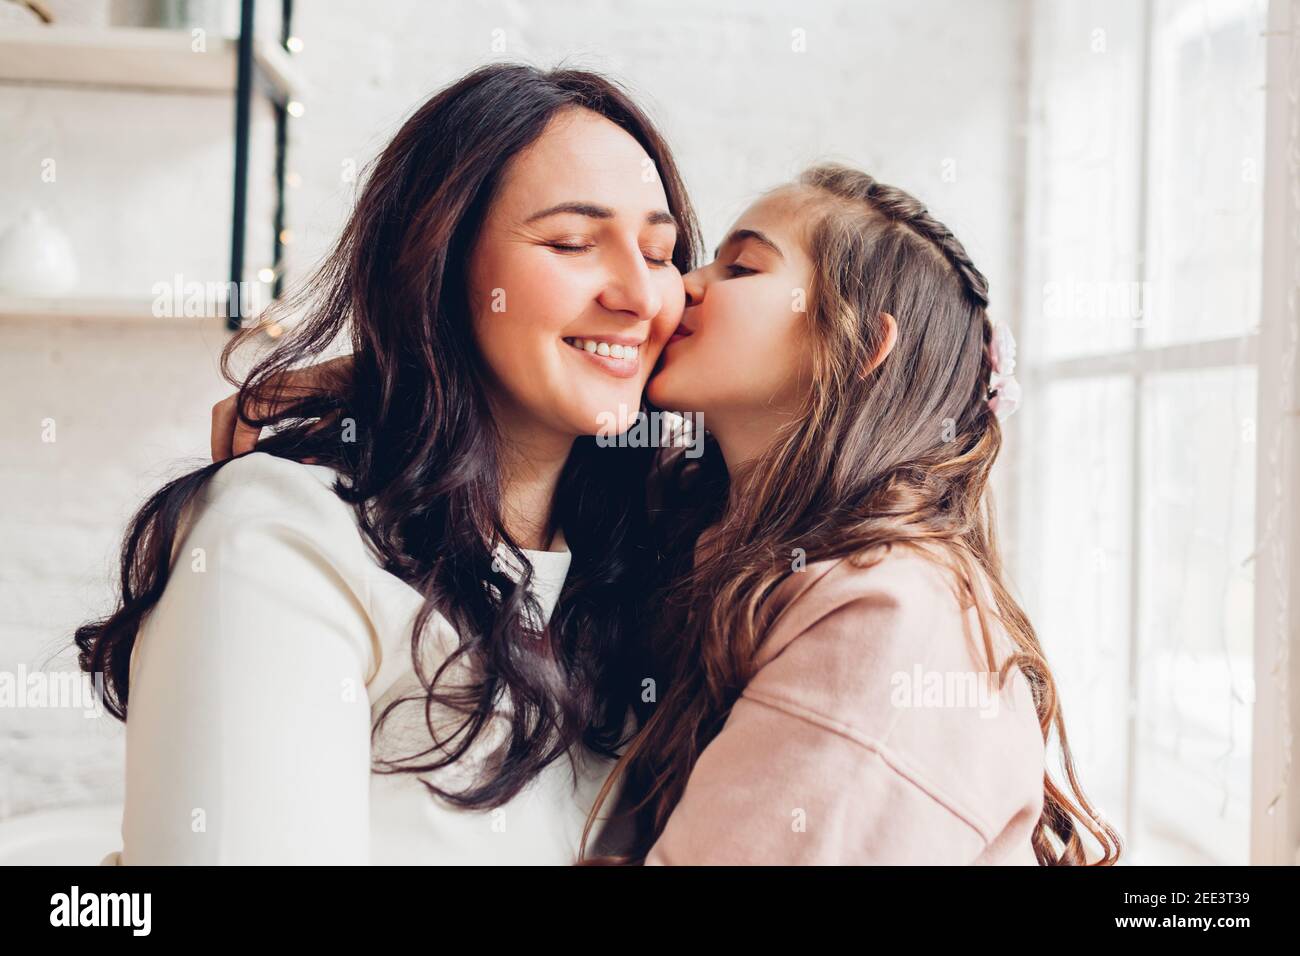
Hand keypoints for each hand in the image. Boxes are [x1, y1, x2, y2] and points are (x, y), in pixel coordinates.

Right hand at [210, 355, 352, 461]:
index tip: (241, 462)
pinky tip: (236, 448)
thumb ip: (324, 431)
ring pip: (227, 408)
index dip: (240, 441)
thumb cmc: (349, 392)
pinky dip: (229, 428)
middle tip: (223, 467)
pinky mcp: (265, 392)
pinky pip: (236, 408)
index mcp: (285, 390)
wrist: (353, 370)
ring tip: (225, 461)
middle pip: (226, 410)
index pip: (248, 416)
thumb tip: (303, 458)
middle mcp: (268, 385)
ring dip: (221, 435)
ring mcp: (264, 386)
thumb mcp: (343, 413)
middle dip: (220, 440)